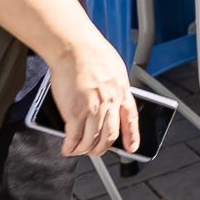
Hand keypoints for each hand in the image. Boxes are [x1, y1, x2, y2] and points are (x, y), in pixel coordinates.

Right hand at [47, 38, 137, 158]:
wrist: (76, 47)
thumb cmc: (92, 52)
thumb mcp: (114, 69)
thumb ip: (113, 85)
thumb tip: (107, 96)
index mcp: (122, 92)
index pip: (131, 119)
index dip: (132, 136)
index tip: (132, 148)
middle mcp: (110, 104)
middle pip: (110, 135)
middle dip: (102, 148)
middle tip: (95, 152)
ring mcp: (93, 110)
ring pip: (92, 140)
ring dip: (84, 149)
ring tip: (78, 151)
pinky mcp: (74, 113)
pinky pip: (74, 138)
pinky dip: (70, 147)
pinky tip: (67, 148)